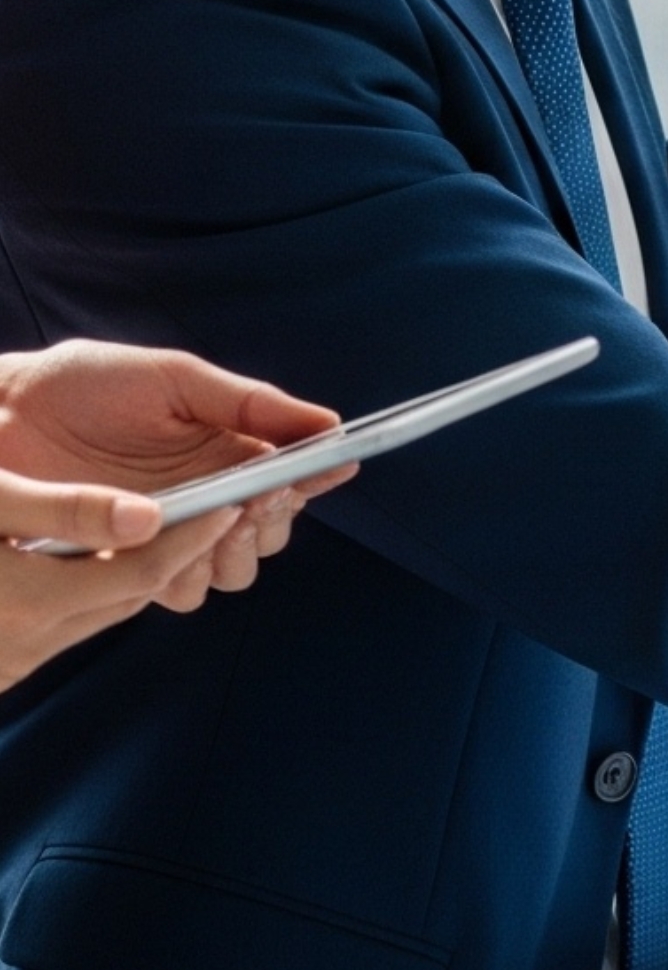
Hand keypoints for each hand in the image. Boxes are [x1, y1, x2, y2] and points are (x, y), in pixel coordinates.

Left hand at [0, 341, 353, 689]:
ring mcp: (166, 535)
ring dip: (225, 555)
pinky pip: (172, 590)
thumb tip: (332, 426)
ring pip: (226, 573)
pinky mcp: (122, 564)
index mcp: (231, 452)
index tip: (294, 478)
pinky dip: (175, 575)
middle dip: (266, 526)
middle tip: (243, 502)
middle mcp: (207, 499)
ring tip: (199, 523)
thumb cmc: (85, 384)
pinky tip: (153, 543)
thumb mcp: (176, 379)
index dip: (305, 486)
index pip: (293, 485)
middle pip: (267, 538)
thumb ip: (252, 402)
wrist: (0, 409)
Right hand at [0, 489, 261, 691]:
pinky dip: (102, 591)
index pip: (145, 572)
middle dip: (182, 553)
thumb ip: (66, 512)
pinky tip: (105, 558)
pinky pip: (73, 624)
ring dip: (142, 574)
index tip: (230, 504)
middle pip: (136, 595)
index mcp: (31, 598)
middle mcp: (30, 639)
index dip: (193, 536)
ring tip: (171, 530)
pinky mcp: (6, 664)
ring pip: (109, 612)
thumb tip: (147, 517)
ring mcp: (16, 658)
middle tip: (218, 510)